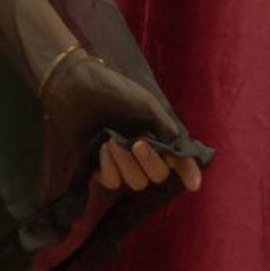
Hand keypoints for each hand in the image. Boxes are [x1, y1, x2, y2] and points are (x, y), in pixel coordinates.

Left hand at [44, 53, 206, 194]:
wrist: (77, 86)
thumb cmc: (114, 91)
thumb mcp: (149, 108)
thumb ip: (168, 133)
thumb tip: (188, 159)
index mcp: (156, 135)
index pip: (176, 161)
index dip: (186, 172)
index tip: (192, 184)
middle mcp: (140, 152)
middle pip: (156, 176)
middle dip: (150, 163)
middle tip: (138, 144)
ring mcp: (120, 161)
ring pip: (135, 182)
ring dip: (127, 165)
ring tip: (112, 142)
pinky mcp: (97, 166)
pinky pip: (112, 181)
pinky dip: (110, 168)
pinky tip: (102, 149)